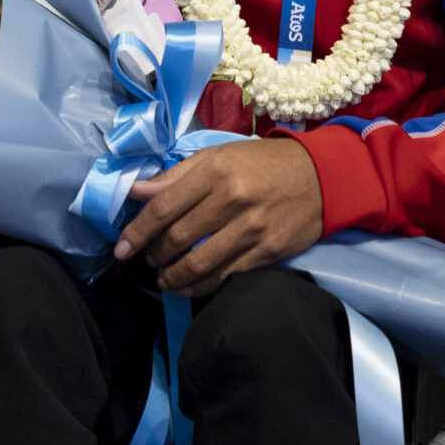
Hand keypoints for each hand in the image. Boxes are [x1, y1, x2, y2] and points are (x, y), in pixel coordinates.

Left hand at [114, 136, 323, 296]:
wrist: (322, 177)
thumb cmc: (261, 163)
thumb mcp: (216, 156)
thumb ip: (174, 176)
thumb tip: (135, 191)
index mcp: (214, 172)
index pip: (163, 207)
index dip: (137, 231)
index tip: (121, 248)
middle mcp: (232, 200)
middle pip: (178, 237)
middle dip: (154, 255)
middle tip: (145, 261)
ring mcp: (253, 229)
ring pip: (200, 262)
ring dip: (174, 277)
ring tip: (162, 280)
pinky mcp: (270, 251)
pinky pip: (228, 275)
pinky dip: (203, 285)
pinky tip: (189, 288)